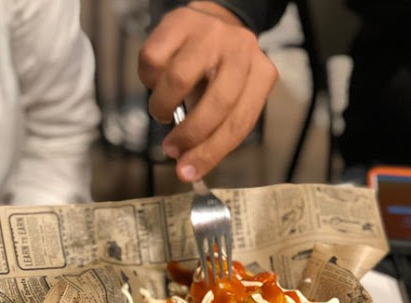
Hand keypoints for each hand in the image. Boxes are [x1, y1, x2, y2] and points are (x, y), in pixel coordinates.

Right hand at [138, 2, 277, 181]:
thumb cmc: (217, 73)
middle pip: (216, 105)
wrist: (210, 23)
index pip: (238, 124)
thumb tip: (186, 167)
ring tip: (162, 111)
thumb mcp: (228, 102)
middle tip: (172, 149)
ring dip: (162, 107)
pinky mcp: (179, 21)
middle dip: (189, 136)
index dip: (210, 153)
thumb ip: (213, 134)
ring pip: (177, 81)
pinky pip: (153, 61)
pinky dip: (149, 80)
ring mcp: (211, 33)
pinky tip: (157, 81)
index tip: (187, 173)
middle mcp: (241, 51)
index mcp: (261, 76)